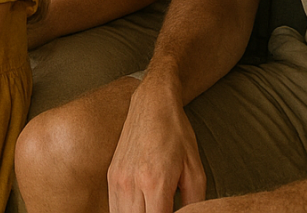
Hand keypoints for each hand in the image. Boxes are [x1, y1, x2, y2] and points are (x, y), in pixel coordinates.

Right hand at [107, 75, 206, 212]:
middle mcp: (130, 183)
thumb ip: (194, 204)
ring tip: (153, 209)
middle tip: (165, 211)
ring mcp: (117, 179)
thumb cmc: (177, 134)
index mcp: (154, 182)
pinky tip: (141, 209)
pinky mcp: (111, 176)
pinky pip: (114, 207)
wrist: (152, 104)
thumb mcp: (196, 171)